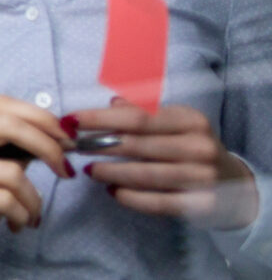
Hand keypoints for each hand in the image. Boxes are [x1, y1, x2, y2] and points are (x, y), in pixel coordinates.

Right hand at [0, 96, 74, 278]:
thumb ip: (15, 151)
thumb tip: (58, 137)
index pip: (1, 104)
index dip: (40, 117)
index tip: (66, 139)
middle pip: (7, 124)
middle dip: (47, 146)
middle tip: (65, 170)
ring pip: (12, 171)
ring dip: (35, 199)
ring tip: (32, 213)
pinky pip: (4, 200)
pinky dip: (22, 215)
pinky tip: (18, 224)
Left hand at [74, 99, 260, 230]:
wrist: (234, 183)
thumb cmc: (192, 146)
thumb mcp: (176, 123)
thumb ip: (145, 112)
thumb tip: (112, 101)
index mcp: (191, 120)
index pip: (137, 117)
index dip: (101, 119)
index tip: (72, 120)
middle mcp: (199, 146)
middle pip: (138, 145)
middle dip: (99, 145)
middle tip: (73, 146)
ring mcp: (203, 177)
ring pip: (146, 175)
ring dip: (112, 172)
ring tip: (90, 169)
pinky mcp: (201, 204)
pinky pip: (159, 202)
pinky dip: (132, 198)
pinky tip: (112, 191)